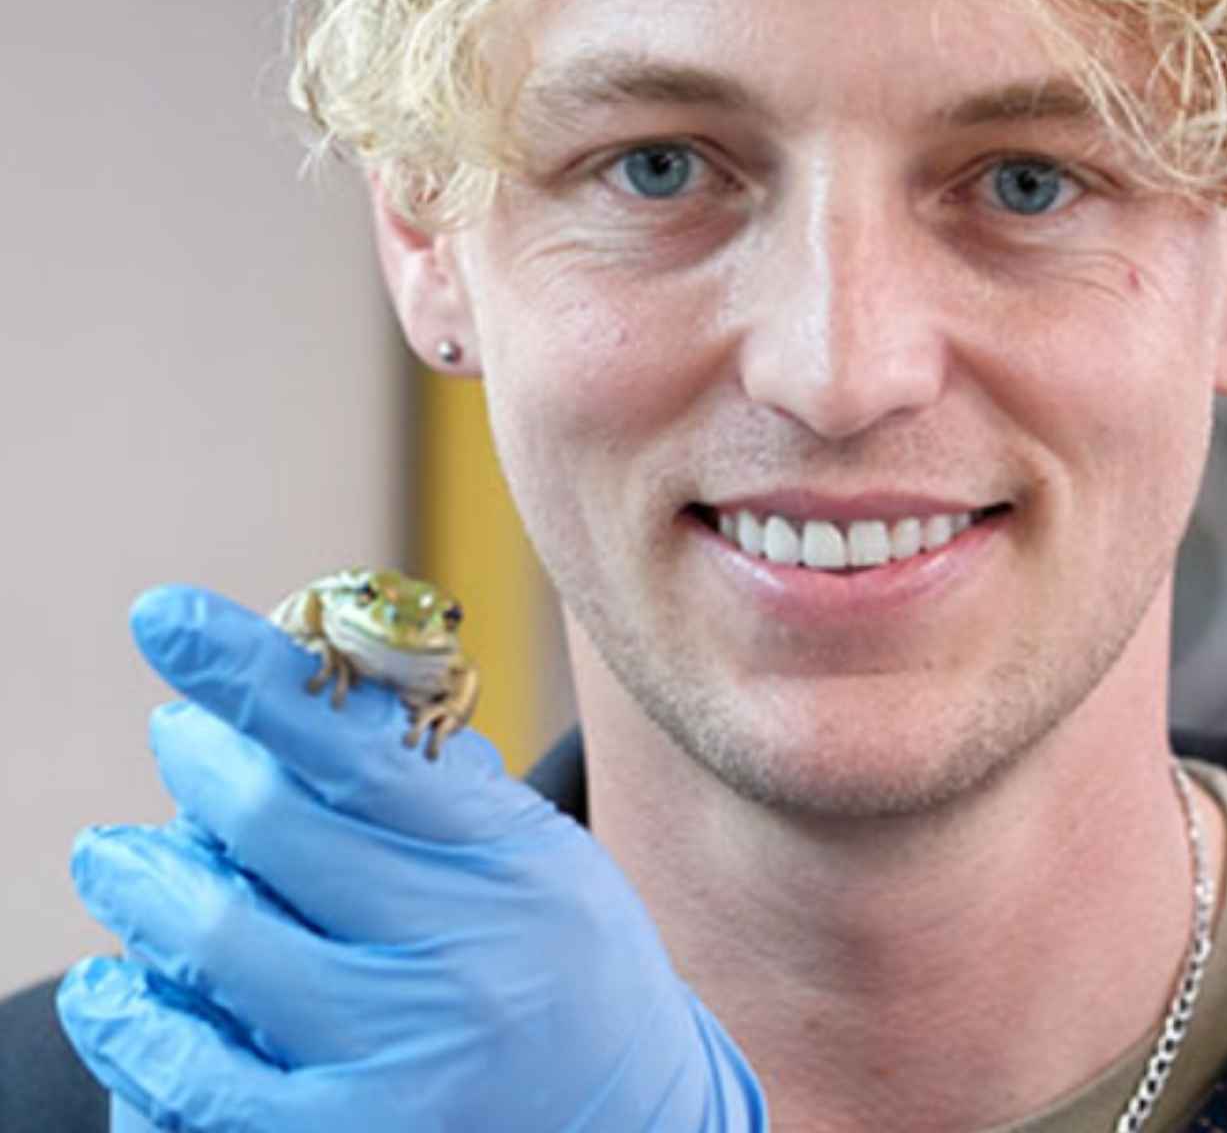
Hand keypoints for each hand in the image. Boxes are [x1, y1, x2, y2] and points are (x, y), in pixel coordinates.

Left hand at [58, 585, 767, 1130]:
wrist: (639, 1129)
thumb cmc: (576, 970)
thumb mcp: (542, 858)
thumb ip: (447, 785)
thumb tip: (337, 691)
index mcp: (508, 861)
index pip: (359, 741)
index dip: (251, 673)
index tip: (170, 618)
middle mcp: (460, 951)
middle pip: (278, 825)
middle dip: (200, 762)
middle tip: (174, 732)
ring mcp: (404, 1057)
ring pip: (222, 940)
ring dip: (143, 881)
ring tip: (116, 853)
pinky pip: (203, 1083)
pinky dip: (136, 1024)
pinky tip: (113, 987)